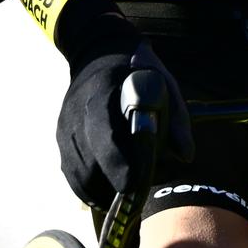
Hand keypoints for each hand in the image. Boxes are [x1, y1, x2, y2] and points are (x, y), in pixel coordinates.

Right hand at [58, 22, 193, 206]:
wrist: (98, 52)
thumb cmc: (136, 71)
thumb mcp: (163, 82)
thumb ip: (177, 118)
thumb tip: (186, 156)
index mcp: (101, 94)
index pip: (103, 134)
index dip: (116, 163)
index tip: (133, 184)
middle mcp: (76, 113)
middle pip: (90, 163)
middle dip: (115, 184)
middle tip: (140, 194)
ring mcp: (65, 128)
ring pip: (80, 176)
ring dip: (103, 191)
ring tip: (127, 193)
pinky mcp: (61, 140)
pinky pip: (72, 176)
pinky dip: (90, 189)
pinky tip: (109, 190)